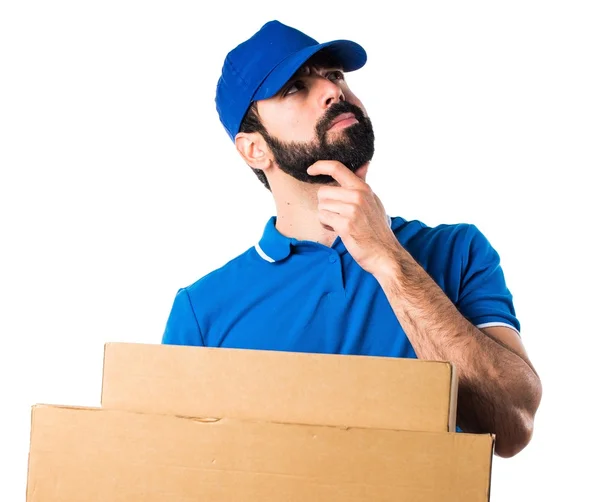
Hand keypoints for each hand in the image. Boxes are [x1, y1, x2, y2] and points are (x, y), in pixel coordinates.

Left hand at [307, 160, 400, 276]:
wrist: (384, 253)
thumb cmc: (377, 230)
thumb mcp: (374, 202)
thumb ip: (364, 185)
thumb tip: (364, 164)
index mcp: (363, 188)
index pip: (337, 168)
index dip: (321, 166)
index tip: (310, 170)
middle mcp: (358, 196)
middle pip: (323, 192)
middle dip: (325, 205)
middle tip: (338, 216)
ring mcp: (352, 210)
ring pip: (321, 206)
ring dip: (326, 217)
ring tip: (341, 224)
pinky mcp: (345, 224)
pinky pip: (322, 218)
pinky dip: (326, 225)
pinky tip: (338, 230)